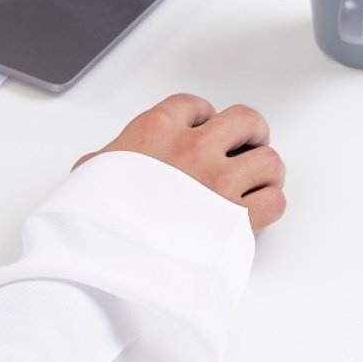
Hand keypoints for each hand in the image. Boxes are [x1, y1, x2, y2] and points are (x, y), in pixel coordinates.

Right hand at [75, 94, 286, 233]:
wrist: (108, 256)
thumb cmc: (98, 217)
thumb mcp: (89, 176)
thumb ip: (103, 162)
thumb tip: (97, 166)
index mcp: (156, 131)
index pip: (194, 105)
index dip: (204, 116)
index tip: (204, 127)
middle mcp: (194, 150)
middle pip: (245, 120)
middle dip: (250, 132)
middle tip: (246, 145)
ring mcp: (220, 183)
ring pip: (268, 160)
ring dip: (265, 169)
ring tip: (256, 179)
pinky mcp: (237, 219)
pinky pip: (274, 201)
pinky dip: (269, 203)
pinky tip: (256, 209)